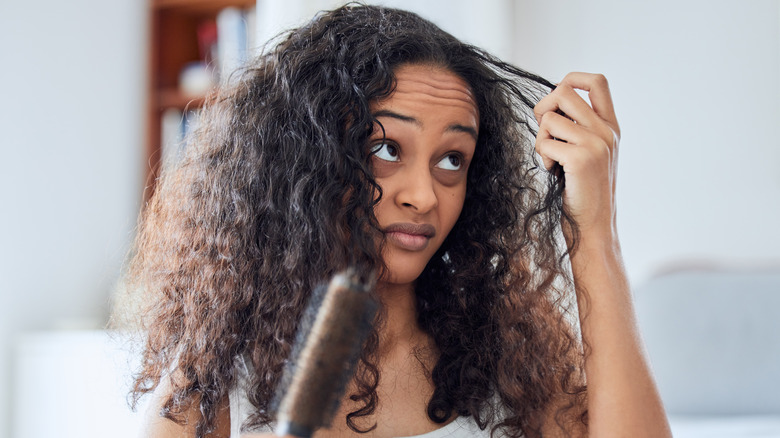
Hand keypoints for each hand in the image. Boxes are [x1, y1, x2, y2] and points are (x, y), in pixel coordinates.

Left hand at [534, 72, 620, 242]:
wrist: (594, 227)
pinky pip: (544, 142)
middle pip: (564, 92)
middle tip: (546, 134)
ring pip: (549, 118)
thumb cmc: (582, 191)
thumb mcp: (587, 152)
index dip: (572, 79)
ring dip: (541, 138)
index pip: (596, 82)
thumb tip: (550, 101)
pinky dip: (542, 156)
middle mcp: (607, 131)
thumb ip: (577, 127)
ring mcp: (596, 143)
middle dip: (544, 108)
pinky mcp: (581, 158)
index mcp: (611, 126)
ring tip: (552, 159)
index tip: (557, 99)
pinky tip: (554, 172)